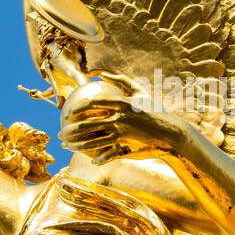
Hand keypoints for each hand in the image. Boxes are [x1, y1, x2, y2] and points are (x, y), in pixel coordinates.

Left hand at [58, 78, 186, 164]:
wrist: (173, 132)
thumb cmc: (155, 109)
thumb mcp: (141, 92)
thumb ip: (121, 81)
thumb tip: (102, 74)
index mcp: (122, 104)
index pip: (95, 104)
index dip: (79, 108)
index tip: (68, 113)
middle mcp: (120, 118)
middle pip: (89, 124)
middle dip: (71, 130)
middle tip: (61, 133)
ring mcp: (123, 134)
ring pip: (94, 140)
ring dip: (77, 145)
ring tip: (66, 146)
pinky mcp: (128, 146)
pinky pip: (109, 153)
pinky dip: (99, 157)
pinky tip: (91, 160)